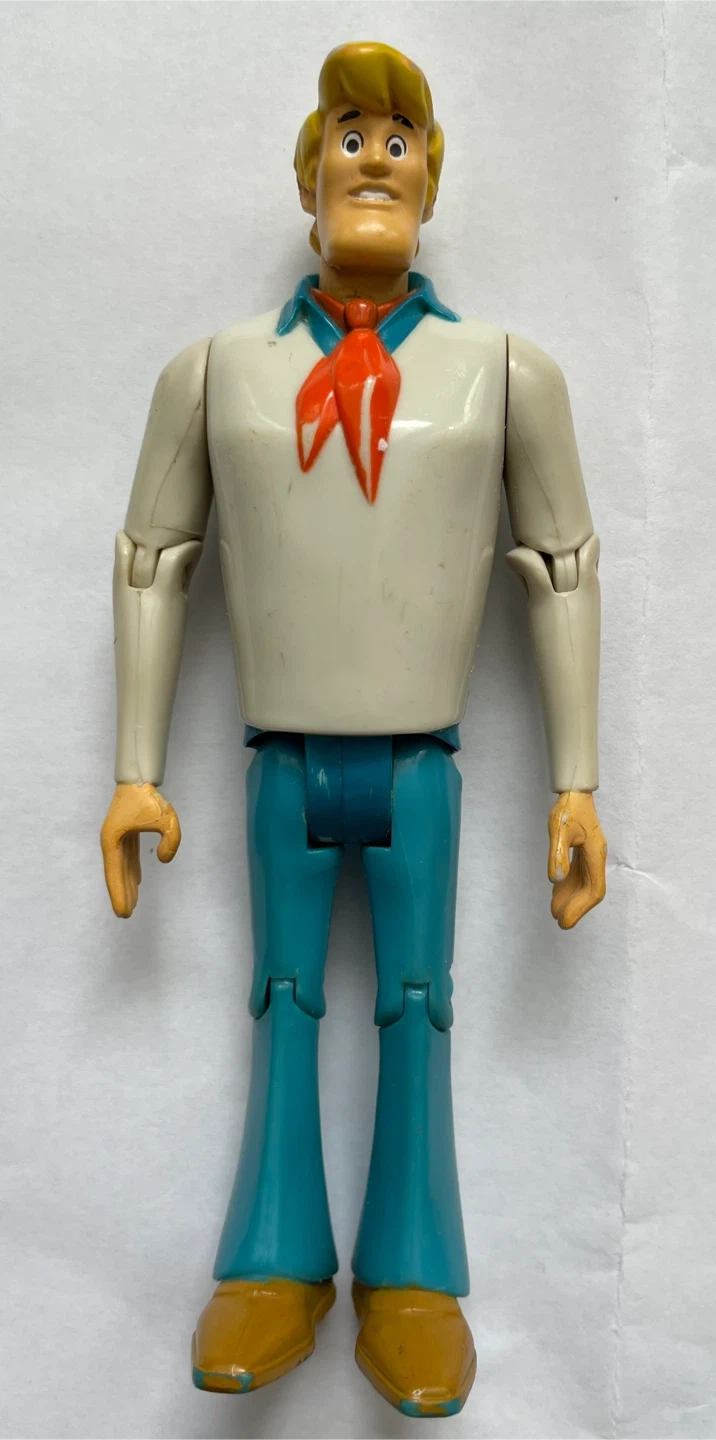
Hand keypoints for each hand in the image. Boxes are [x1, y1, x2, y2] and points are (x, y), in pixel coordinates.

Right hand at [100, 783, 180, 917]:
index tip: (122, 912)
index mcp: (113, 840)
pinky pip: (128, 858)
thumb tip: (163, 860)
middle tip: (126, 915)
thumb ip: (171, 841)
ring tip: (131, 904)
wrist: (139, 778)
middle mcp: (112, 842)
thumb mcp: (167, 819)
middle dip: (122, 894)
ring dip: (126, 884)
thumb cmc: (149, 797)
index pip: (115, 873)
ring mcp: (117, 838)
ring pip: (122, 867)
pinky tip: (137, 882)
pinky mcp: (125, 834)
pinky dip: (132, 871)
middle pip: (116, 874)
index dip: (118, 894)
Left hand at [548, 791, 605, 928]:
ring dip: (571, 898)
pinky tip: (556, 892)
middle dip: (576, 907)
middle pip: (590, 890)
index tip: (564, 919)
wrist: (575, 791)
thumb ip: (558, 854)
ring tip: (554, 911)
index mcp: (596, 854)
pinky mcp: (584, 851)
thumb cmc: (569, 808)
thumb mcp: (559, 829)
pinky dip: (568, 886)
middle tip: (558, 921)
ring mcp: (591, 855)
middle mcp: (596, 857)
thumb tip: (555, 880)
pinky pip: (578, 874)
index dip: (580, 907)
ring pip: (584, 884)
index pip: (593, 889)